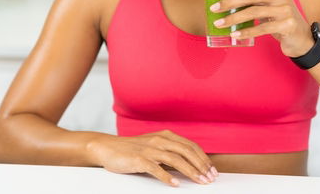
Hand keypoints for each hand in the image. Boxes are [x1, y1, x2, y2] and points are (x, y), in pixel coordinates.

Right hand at [88, 130, 216, 186]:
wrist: (108, 147)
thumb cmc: (132, 149)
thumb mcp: (154, 146)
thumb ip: (170, 152)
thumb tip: (189, 164)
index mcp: (165, 136)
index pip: (190, 146)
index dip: (203, 158)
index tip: (212, 170)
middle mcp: (159, 140)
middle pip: (186, 152)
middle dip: (201, 165)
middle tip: (210, 178)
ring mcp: (149, 149)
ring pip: (175, 159)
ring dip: (190, 171)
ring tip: (200, 181)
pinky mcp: (139, 159)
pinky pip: (156, 168)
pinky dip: (167, 176)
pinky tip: (175, 184)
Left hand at [211, 0, 312, 57]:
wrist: (302, 38)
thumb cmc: (279, 20)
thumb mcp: (270, 6)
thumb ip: (255, 0)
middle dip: (230, 2)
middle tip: (214, 8)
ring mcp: (286, 10)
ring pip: (254, 12)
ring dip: (233, 18)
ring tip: (219, 24)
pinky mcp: (287, 25)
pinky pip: (262, 28)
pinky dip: (246, 32)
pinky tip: (234, 35)